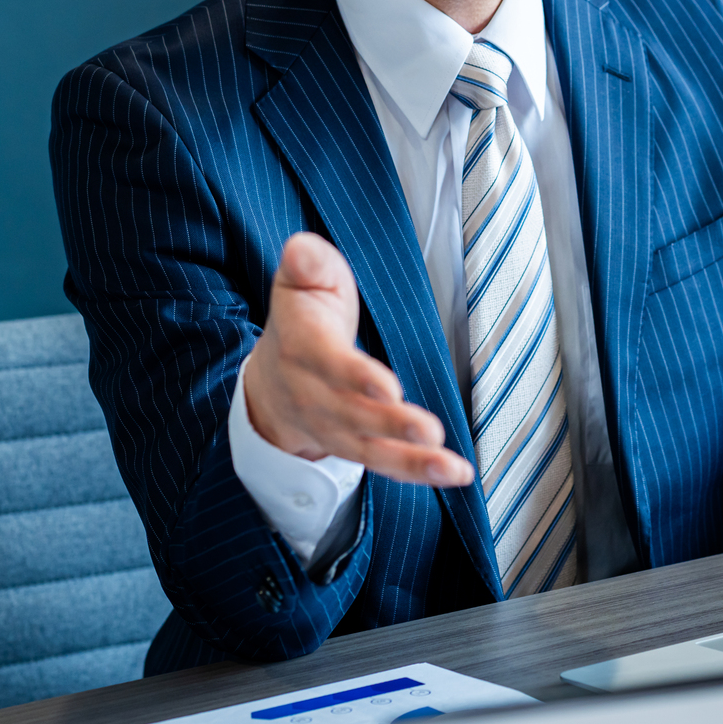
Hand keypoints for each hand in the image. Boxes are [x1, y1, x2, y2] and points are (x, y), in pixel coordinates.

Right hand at [242, 232, 475, 486]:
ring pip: (369, 448)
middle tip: (428, 430)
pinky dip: (416, 471)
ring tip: (450, 467)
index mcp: (303, 345)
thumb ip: (307, 263)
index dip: (356, 377)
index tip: (387, 386)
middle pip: (352, 413)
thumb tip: (300, 249)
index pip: (328, 364)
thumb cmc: (301, 318)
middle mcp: (313, 393)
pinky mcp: (351, 446)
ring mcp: (330, 426)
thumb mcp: (300, 280)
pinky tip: (452, 474)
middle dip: (391, 424)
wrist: (270, 378)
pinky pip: (381, 463)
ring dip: (411, 460)